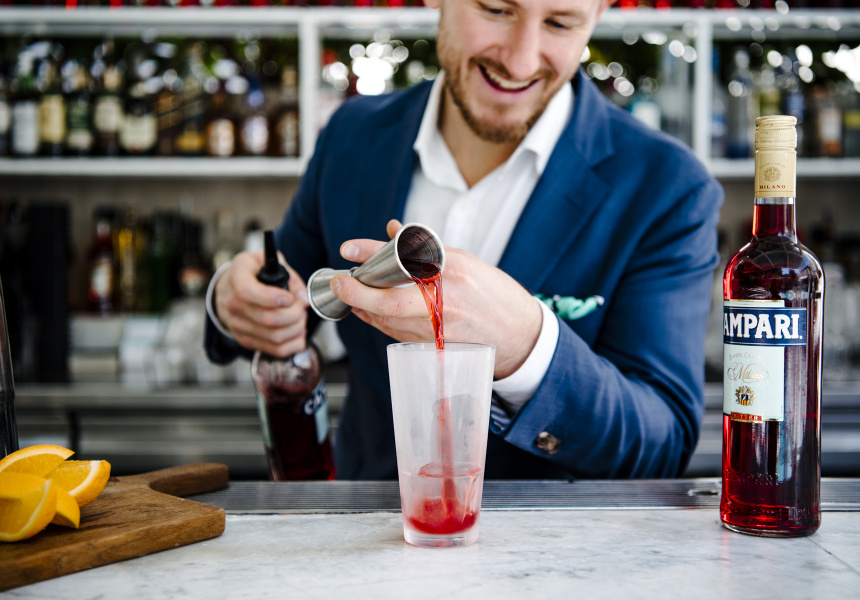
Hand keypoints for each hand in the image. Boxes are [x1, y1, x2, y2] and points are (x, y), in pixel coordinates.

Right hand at [214, 249, 309, 357]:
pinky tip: (297, 331)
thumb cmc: (252, 273)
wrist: (228, 289)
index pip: (248, 292)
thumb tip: (304, 298)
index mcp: (237, 277)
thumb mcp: (268, 262)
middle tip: (300, 305)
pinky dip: (294, 342)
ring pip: (275, 337)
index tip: (289, 298)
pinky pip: (276, 350)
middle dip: (295, 313)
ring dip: (297, 328)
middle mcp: (233, 303)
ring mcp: (237, 325)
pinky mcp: (246, 340)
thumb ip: (289, 276)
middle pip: (268, 319)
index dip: (273, 298)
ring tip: (300, 317)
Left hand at [331, 220, 542, 378]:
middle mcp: (446, 300)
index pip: (403, 258)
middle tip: (340, 283)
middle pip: (389, 300)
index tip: (348, 249)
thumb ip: (425, 248)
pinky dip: (381, 321)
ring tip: (353, 293)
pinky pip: (399, 333)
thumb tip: (391, 230)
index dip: (370, 253)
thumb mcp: (465, 261)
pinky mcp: (436, 347)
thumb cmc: (494, 295)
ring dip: (365, 307)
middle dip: (357, 292)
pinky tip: (370, 311)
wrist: (521, 336)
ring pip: (389, 320)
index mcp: (453, 271)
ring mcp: (440, 328)